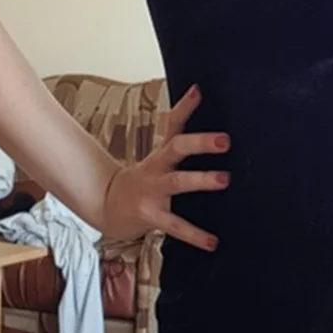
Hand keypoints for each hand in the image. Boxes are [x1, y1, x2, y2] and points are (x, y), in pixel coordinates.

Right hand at [102, 84, 229, 250]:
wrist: (108, 207)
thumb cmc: (143, 180)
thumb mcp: (159, 157)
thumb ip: (178, 136)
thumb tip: (197, 98)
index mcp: (161, 154)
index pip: (173, 124)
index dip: (185, 107)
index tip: (198, 91)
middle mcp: (157, 168)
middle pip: (176, 148)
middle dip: (200, 143)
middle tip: (225, 140)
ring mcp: (153, 191)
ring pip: (178, 182)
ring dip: (201, 179)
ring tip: (224, 179)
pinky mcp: (151, 216)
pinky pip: (175, 225)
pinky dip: (194, 235)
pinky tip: (212, 242)